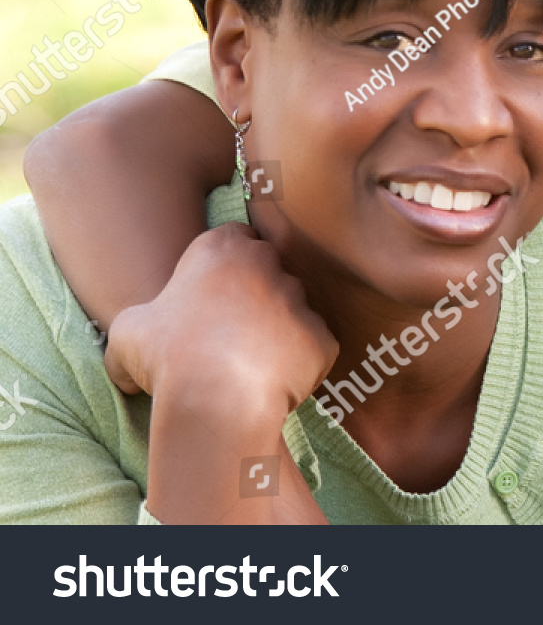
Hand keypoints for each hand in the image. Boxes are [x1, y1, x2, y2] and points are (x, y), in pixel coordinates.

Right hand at [105, 222, 338, 413]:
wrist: (217, 398)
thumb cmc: (167, 356)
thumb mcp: (127, 333)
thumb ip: (135, 329)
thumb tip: (125, 364)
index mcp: (222, 248)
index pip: (234, 238)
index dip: (224, 265)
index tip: (212, 291)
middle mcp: (268, 263)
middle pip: (268, 271)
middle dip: (254, 294)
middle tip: (230, 331)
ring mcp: (300, 299)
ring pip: (293, 308)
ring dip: (277, 328)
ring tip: (248, 363)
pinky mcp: (323, 336)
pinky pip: (313, 346)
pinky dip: (298, 362)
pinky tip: (271, 382)